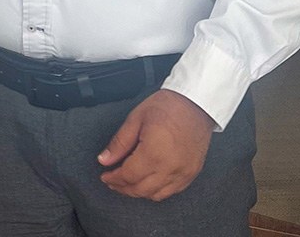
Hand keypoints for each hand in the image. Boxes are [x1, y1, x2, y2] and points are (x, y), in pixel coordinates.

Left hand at [97, 89, 214, 201]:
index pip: (128, 176)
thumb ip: (119, 143)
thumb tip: (105, 159)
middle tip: (112, 182)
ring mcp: (183, 173)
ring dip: (139, 192)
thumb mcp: (136, 119)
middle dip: (123, 188)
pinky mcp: (191, 174)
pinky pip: (172, 192)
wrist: (195, 104)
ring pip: (156, 195)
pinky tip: (148, 183)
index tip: (105, 176)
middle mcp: (170, 168)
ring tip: (127, 184)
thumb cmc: (168, 107)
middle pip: (141, 189)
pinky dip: (157, 191)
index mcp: (153, 153)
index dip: (113, 178)